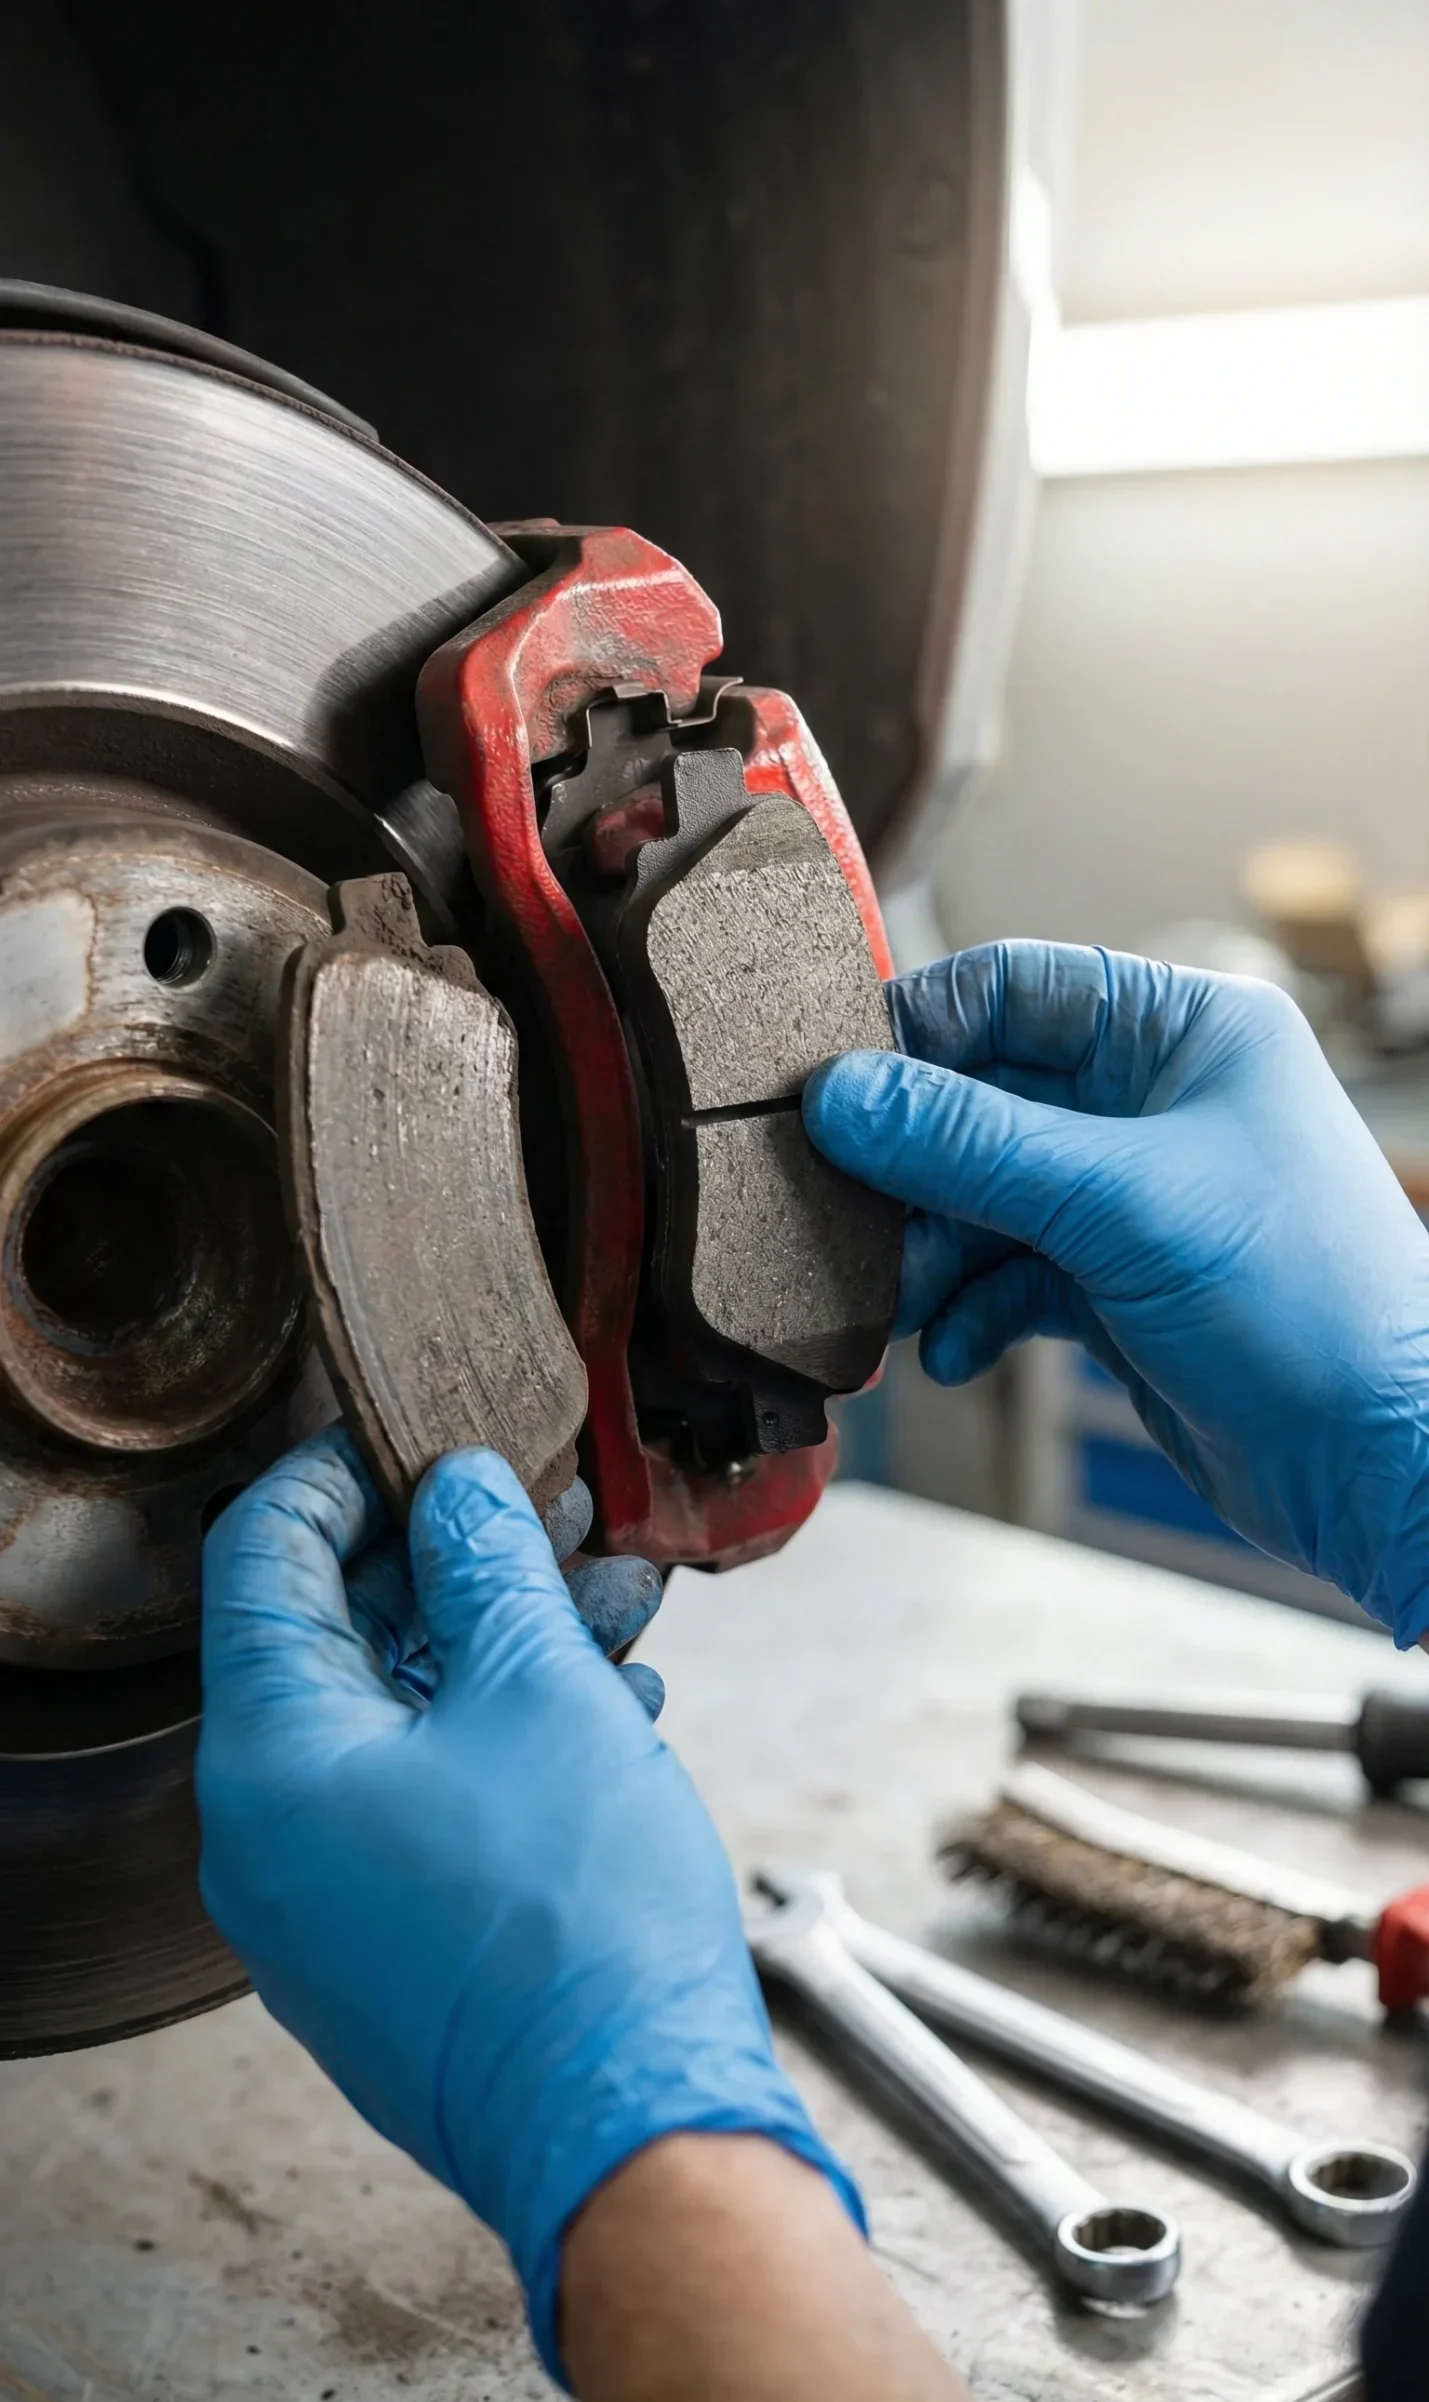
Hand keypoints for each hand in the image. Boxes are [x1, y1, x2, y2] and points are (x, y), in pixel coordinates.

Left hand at [197, 1429, 860, 2382]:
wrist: (631, 2131)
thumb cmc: (576, 1918)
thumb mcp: (539, 1691)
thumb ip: (486, 1566)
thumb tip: (457, 1487)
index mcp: (270, 1756)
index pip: (256, 1556)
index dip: (334, 1471)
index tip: (413, 1426)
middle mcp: (268, 1835)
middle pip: (339, 1637)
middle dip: (457, 1557)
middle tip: (555, 1505)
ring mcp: (327, 1904)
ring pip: (404, 1721)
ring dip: (507, 1642)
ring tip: (621, 1594)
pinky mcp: (394, 1948)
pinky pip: (429, 1800)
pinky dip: (508, 1733)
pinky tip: (617, 1698)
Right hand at [805, 941, 1428, 1645]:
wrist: (1379, 1466)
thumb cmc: (1306, 1307)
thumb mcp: (1120, 1206)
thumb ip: (968, 1147)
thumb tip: (842, 1096)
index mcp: (1186, 1032)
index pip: (1013, 989)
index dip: (914, 1033)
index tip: (829, 1088)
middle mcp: (1158, 1101)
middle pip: (984, 1098)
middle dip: (912, 1165)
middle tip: (840, 1211)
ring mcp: (1137, 1196)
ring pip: (986, 1194)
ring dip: (930, 1250)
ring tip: (893, 1302)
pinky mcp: (1120, 1283)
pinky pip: (1010, 1272)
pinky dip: (971, 1308)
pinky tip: (952, 1350)